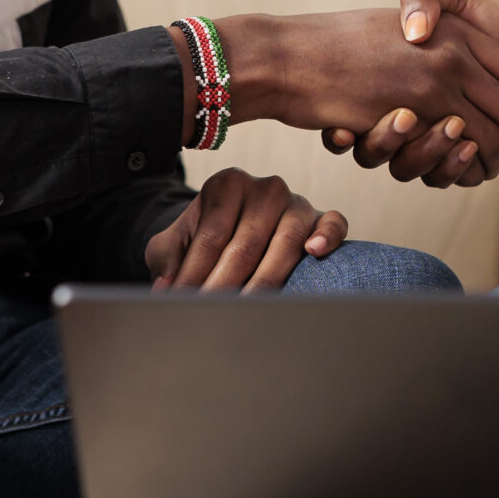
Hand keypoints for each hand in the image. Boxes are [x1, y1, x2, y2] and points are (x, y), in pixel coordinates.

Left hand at [145, 168, 347, 291]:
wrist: (235, 233)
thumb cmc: (204, 241)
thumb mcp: (174, 244)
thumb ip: (166, 261)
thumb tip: (165, 290)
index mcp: (227, 184)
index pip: (212, 235)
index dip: (195, 273)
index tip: (181, 301)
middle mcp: (265, 187)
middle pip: (246, 243)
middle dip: (224, 285)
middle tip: (209, 314)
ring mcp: (297, 202)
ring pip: (285, 242)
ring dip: (264, 281)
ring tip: (247, 308)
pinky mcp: (322, 218)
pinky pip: (333, 223)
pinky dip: (327, 236)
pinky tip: (314, 252)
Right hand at [223, 8, 498, 185]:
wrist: (288, 56)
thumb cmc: (330, 47)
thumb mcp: (390, 31)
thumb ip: (427, 39)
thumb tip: (449, 64)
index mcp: (454, 26)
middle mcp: (455, 47)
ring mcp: (438, 74)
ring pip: (496, 130)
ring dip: (496, 156)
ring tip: (488, 165)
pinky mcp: (417, 104)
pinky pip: (463, 145)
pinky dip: (467, 164)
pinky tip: (460, 164)